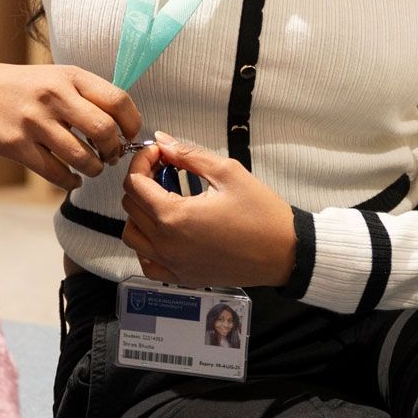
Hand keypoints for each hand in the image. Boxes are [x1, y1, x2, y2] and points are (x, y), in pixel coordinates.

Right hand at [0, 55, 142, 191]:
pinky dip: (70, 181)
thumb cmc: (16, 86)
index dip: (132, 124)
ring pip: (82, 157)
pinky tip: (71, 179)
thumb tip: (119, 125)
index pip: (119, 100)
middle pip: (105, 131)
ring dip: (94, 169)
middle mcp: (55, 96)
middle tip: (110, 156)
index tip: (129, 136)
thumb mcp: (53, 77)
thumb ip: (83, 95)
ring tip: (91, 168)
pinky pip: (55, 173)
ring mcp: (34, 121)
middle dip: (114, 150)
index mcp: (69, 76)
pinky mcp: (15, 145)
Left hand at [121, 134, 297, 289]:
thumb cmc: (262, 215)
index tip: (159, 153)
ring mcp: (173, 265)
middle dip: (143, 181)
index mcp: (175, 218)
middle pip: (131, 207)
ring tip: (166, 198)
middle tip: (166, 169)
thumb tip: (164, 141)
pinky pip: (148, 262)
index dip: (143, 161)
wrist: (286, 252)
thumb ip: (189, 155)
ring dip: (141, 213)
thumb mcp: (227, 173)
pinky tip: (167, 230)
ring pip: (133, 235)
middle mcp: (167, 245)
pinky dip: (147, 245)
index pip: (135, 183)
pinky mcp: (183, 277)